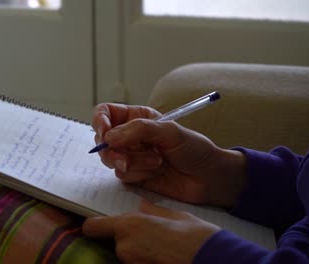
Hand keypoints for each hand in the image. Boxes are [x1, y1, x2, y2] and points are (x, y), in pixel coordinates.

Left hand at [82, 200, 219, 263]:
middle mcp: (124, 246)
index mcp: (129, 225)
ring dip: (138, 252)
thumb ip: (154, 212)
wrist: (214, 261)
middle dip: (127, 240)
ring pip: (127, 256)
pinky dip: (144, 260)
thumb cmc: (197, 237)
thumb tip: (142, 207)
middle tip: (149, 238)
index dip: (95, 226)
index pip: (92, 227)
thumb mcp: (176, 216)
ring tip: (160, 249)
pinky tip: (162, 258)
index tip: (102, 227)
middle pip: (114, 242)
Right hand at [92, 103, 246, 207]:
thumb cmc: (194, 148)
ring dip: (133, 163)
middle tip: (126, 158)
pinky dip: (138, 174)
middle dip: (112, 151)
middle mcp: (130, 136)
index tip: (104, 133)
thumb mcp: (170, 131)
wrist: (208, 177)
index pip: (105, 113)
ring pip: (111, 159)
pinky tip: (157, 171)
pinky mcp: (134, 174)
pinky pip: (121, 174)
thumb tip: (109, 137)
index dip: (99, 122)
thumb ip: (139, 130)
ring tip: (157, 162)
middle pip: (102, 140)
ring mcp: (131, 156)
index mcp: (137, 117)